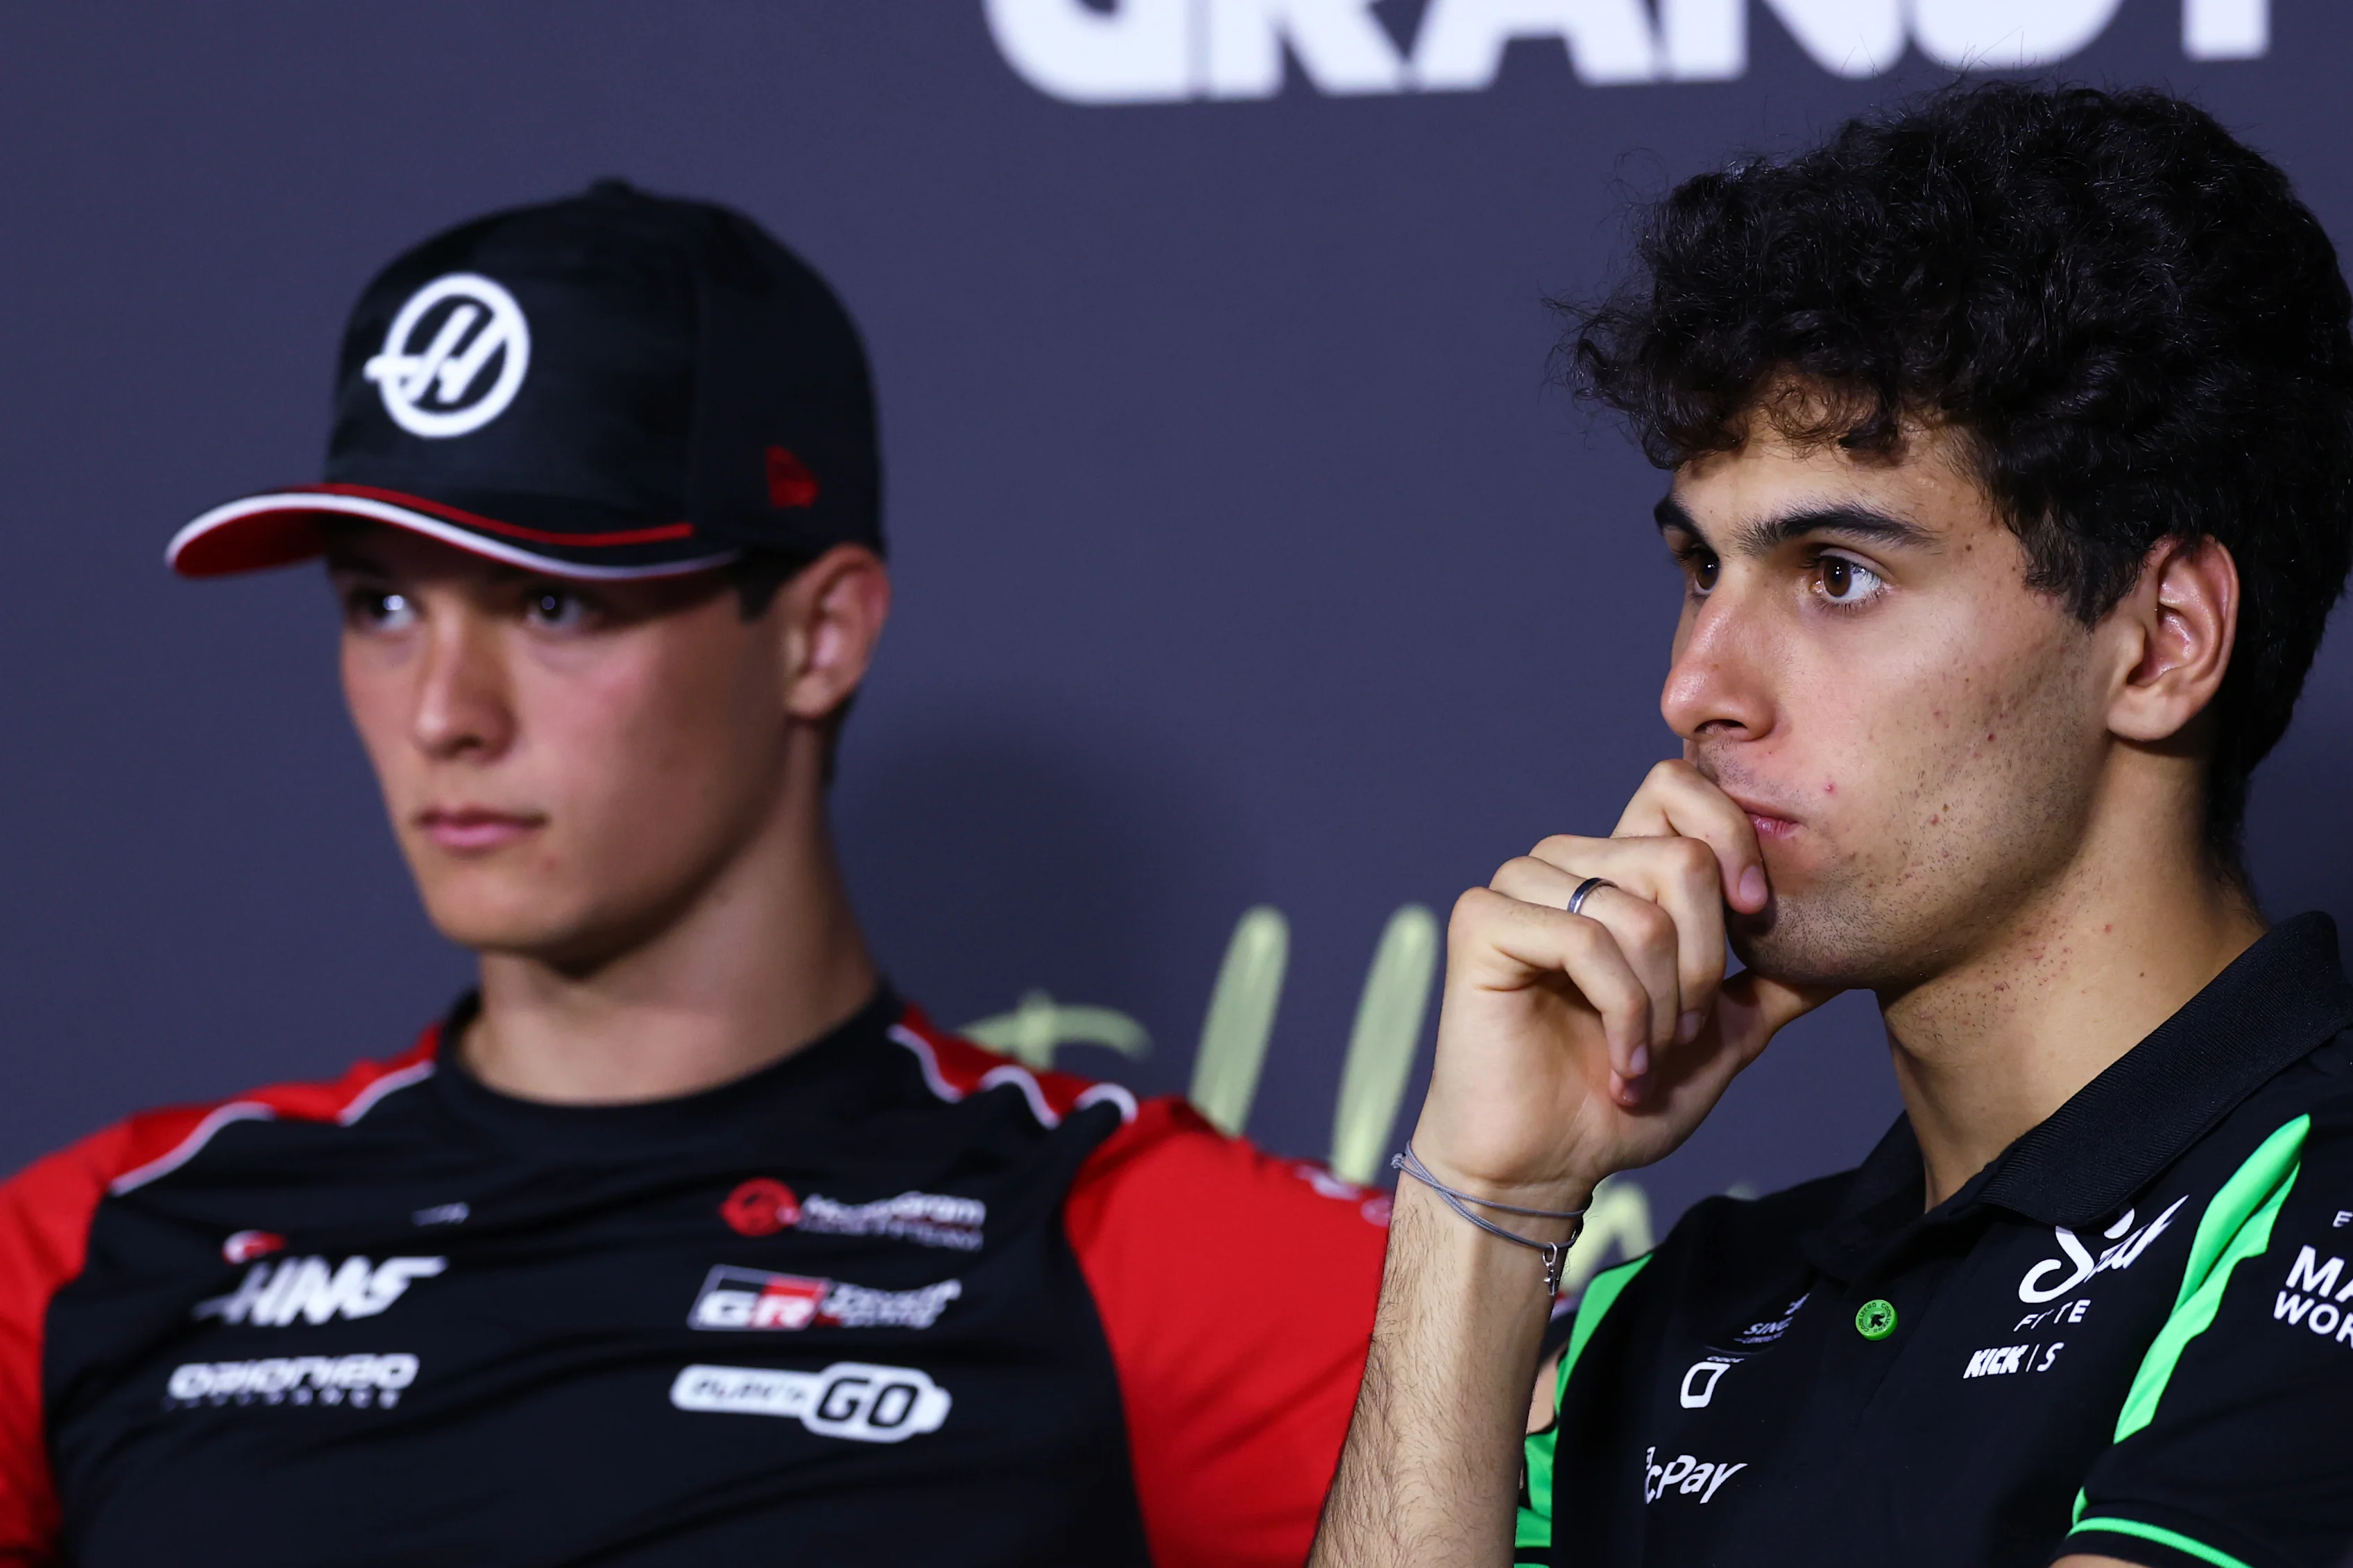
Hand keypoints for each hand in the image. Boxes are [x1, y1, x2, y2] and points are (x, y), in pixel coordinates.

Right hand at [1411, 760, 1838, 1210]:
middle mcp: (1565, 863)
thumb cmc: (1623, 1101)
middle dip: (1707, 964)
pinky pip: (1584, 942)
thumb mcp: (1723, 1036)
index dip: (1734, 840)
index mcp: (1615, 868)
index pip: (1678, 788)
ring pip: (1638, 910)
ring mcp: (1519, 887)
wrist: (1547, 1165)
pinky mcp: (1482, 922)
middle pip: (1680, 859)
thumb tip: (1849, 954)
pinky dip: (1622, 1015)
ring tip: (1648, 1057)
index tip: (1757, 918)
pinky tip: (1623, 1065)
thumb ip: (1772, 984)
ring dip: (1663, 1003)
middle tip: (1686, 1031)